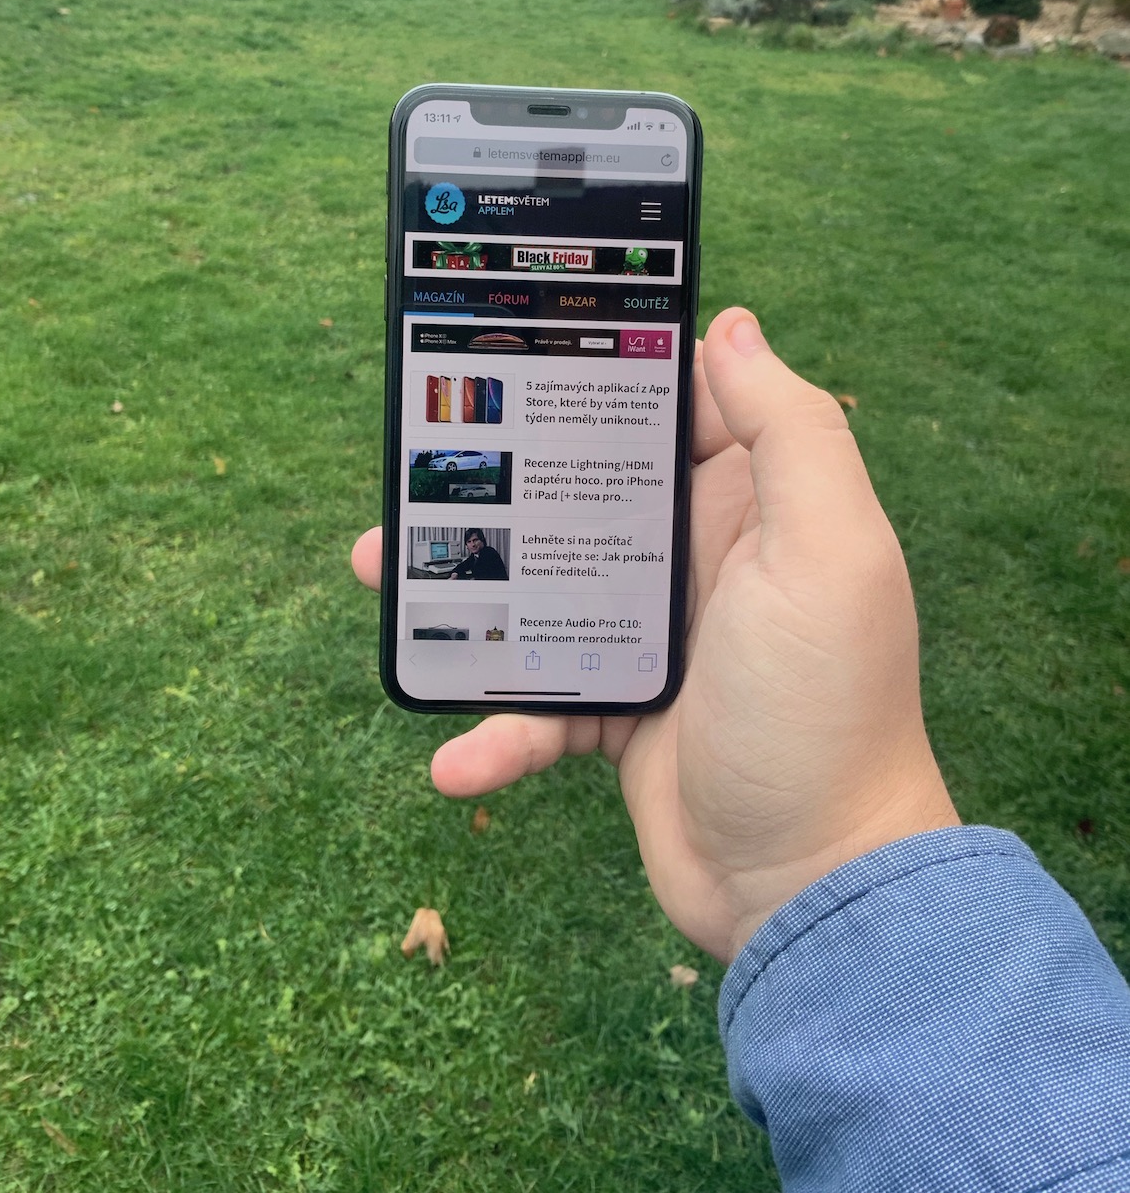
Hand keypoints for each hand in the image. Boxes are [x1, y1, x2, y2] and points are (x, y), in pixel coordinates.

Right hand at [352, 309, 958, 963]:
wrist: (815, 884)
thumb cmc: (824, 705)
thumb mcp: (829, 550)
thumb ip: (790, 430)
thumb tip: (730, 324)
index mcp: (751, 504)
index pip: (669, 410)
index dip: (602, 373)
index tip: (516, 347)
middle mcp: (697, 559)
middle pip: (580, 494)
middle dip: (501, 477)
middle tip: (418, 465)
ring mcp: (651, 638)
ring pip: (538, 590)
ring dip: (464, 590)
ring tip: (379, 574)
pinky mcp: (616, 713)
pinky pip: (538, 701)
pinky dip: (495, 727)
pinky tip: (456, 757)